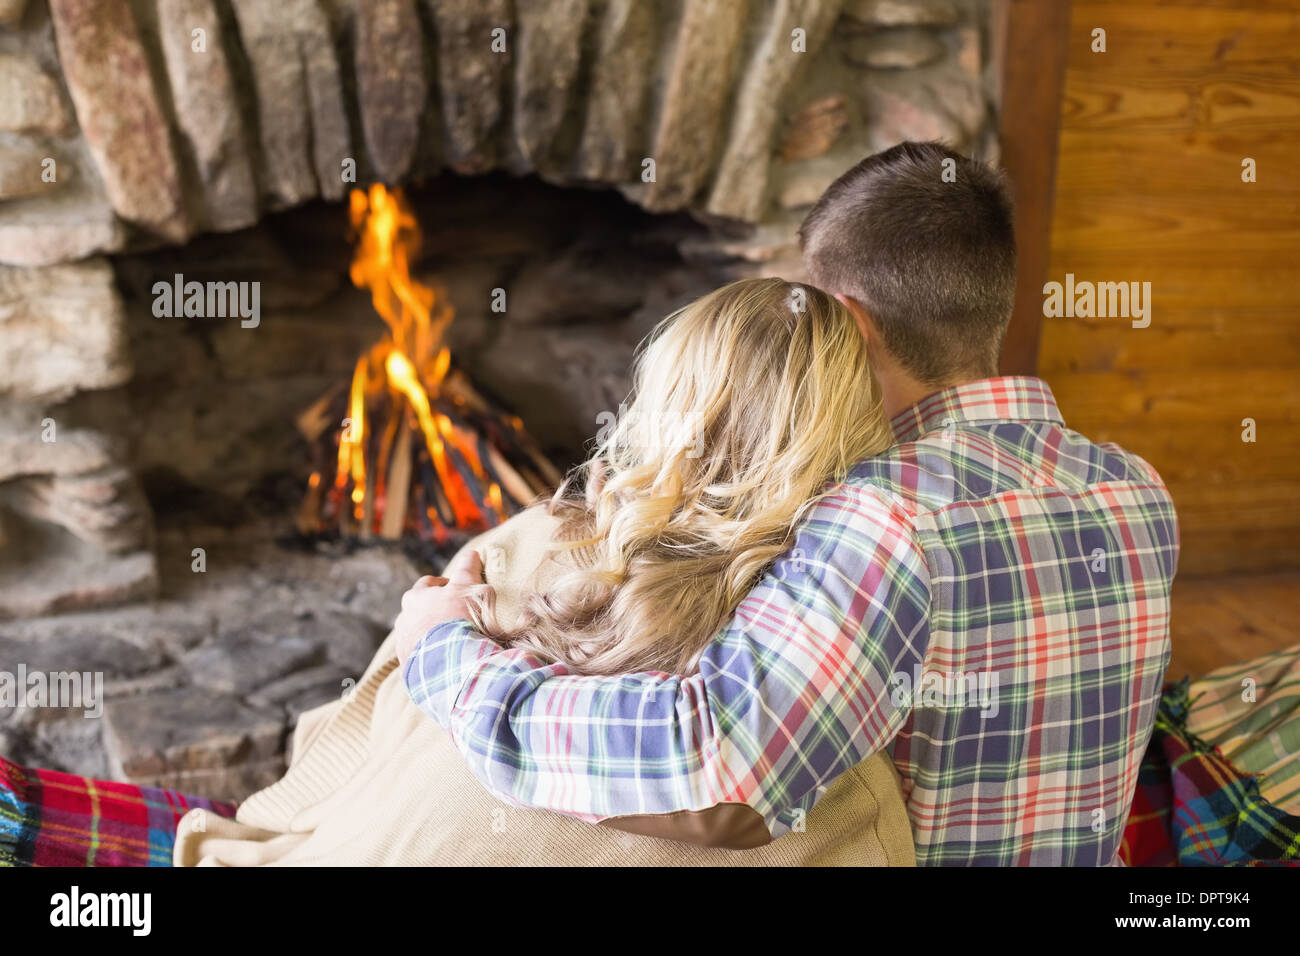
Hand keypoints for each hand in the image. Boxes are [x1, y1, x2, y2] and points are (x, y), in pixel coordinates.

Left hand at [394, 549, 486, 666]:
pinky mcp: (408, 665)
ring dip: (432, 634)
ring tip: (452, 640)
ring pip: (418, 634)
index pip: (428, 584)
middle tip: (456, 616)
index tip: (458, 591)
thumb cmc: (458, 618)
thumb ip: (467, 569)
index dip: (445, 585)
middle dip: (436, 611)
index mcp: (414, 597)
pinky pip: (420, 656)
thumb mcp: (467, 588)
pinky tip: (446, 658)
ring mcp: (404, 644)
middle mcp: (403, 619)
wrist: (451, 661)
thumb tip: (472, 553)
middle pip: (420, 610)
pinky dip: (431, 655)